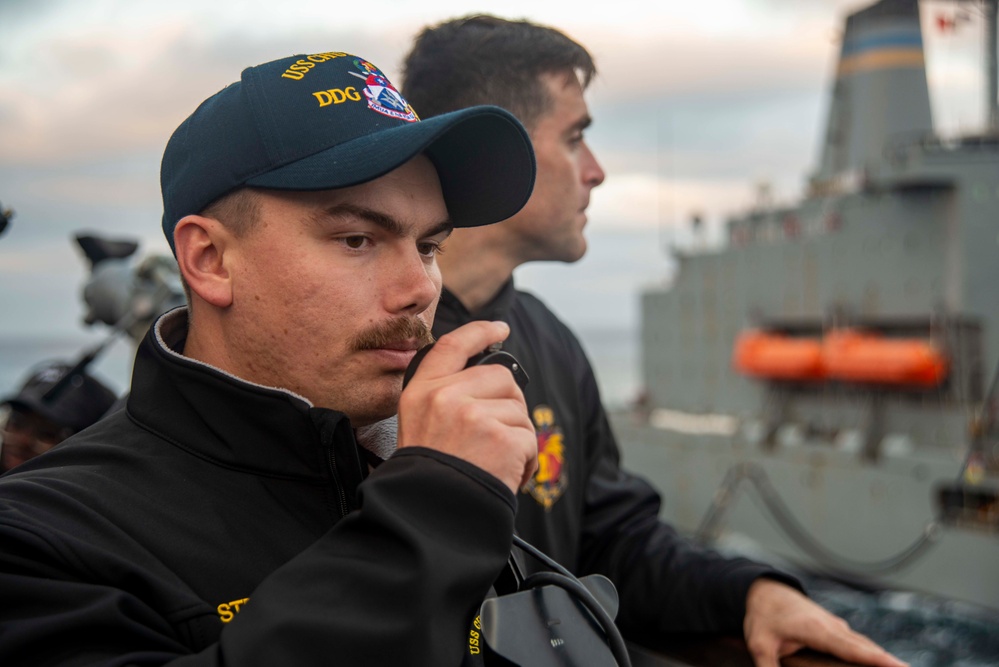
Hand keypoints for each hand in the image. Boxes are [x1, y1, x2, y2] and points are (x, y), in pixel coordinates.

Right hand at [397, 320, 537, 492]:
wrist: (429, 515)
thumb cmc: (428, 477)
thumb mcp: (418, 425)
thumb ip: (447, 396)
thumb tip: (492, 378)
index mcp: (421, 391)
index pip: (453, 346)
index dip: (480, 332)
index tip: (500, 328)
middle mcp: (445, 397)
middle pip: (501, 378)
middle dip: (509, 406)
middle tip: (495, 438)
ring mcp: (473, 416)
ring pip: (518, 410)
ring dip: (517, 440)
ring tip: (495, 463)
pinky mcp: (500, 438)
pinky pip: (529, 440)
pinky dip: (526, 462)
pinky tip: (507, 476)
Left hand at [743, 579, 907, 666]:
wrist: (765, 590)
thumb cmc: (763, 616)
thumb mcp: (758, 644)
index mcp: (817, 629)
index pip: (852, 647)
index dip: (876, 659)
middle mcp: (833, 626)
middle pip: (867, 648)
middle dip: (890, 662)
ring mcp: (837, 627)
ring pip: (866, 646)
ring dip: (885, 659)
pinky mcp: (837, 631)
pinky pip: (860, 645)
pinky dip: (874, 655)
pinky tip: (884, 665)